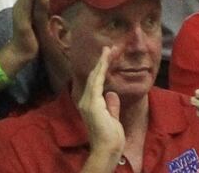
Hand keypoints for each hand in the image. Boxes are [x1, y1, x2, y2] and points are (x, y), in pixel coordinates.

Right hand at [76, 47, 125, 161]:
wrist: (107, 150)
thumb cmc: (111, 139)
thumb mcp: (113, 120)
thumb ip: (111, 106)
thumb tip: (111, 94)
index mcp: (90, 105)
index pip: (96, 83)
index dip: (102, 69)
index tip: (108, 57)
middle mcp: (85, 101)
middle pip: (94, 77)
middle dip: (102, 62)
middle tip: (109, 47)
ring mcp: (87, 101)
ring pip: (95, 77)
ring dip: (102, 62)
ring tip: (109, 49)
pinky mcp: (92, 103)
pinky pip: (97, 82)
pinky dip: (101, 69)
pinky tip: (105, 60)